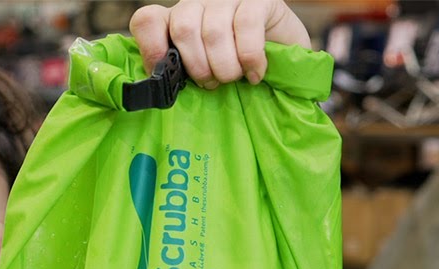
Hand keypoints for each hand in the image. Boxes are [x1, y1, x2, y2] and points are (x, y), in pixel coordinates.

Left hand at [129, 0, 311, 89]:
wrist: (290, 60)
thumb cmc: (241, 71)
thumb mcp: (207, 72)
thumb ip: (182, 73)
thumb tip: (158, 89)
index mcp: (180, 18)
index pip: (149, 20)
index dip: (151, 47)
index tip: (163, 72)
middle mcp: (200, 1)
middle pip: (183, 28)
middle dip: (198, 67)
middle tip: (213, 84)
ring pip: (214, 31)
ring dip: (225, 66)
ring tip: (235, 79)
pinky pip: (246, 27)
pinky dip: (250, 58)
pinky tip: (255, 74)